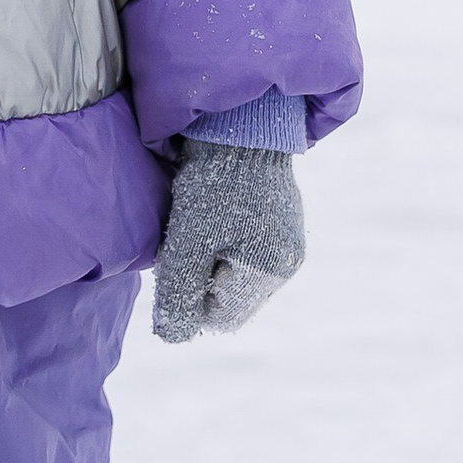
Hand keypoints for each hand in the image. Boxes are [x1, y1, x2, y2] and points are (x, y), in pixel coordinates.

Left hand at [152, 140, 305, 345]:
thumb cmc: (211, 187)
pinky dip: (225, 240)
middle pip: (233, 298)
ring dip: (213, 259)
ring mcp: (289, 239)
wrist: (238, 126)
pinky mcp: (282, 219)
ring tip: (200, 223)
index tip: (182, 258)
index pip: (222, 318)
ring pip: (238, 274)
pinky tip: (214, 212)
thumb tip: (172, 337)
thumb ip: (179, 294)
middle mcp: (289, 261)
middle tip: (187, 240)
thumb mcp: (186, 245)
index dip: (191, 297)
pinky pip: (248, 249)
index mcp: (271, 272)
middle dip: (203, 278)